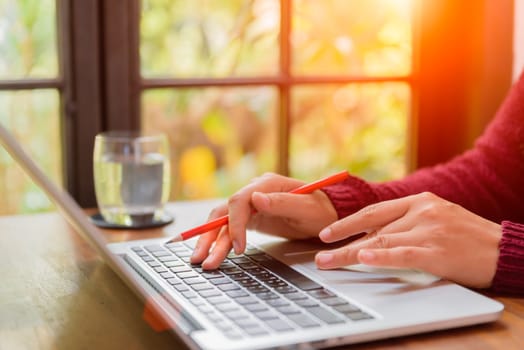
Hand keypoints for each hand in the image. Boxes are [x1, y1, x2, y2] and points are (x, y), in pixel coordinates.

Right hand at [190, 172, 337, 268]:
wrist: (327, 214)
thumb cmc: (321, 209)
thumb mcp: (307, 207)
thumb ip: (282, 202)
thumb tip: (256, 198)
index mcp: (267, 184)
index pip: (240, 200)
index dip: (235, 224)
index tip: (238, 247)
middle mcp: (254, 192)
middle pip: (225, 211)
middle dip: (210, 235)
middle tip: (201, 257)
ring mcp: (251, 205)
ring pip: (224, 223)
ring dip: (212, 242)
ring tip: (204, 262)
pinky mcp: (251, 218)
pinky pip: (231, 229)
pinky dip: (221, 242)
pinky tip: (213, 254)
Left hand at [314, 192, 501, 287]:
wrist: (504, 249)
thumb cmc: (467, 237)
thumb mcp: (436, 218)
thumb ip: (406, 223)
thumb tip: (372, 234)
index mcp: (419, 201)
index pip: (374, 211)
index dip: (348, 222)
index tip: (328, 233)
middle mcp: (421, 211)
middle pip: (372, 227)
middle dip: (342, 240)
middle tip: (320, 251)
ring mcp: (428, 229)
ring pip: (380, 241)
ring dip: (350, 254)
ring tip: (328, 262)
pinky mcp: (437, 250)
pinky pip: (402, 253)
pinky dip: (380, 257)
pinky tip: (363, 258)